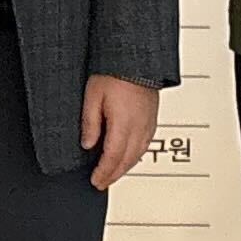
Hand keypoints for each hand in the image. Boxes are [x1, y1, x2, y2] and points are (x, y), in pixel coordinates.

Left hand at [82, 74, 159, 189]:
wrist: (136, 58)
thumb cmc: (114, 71)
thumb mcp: (93, 95)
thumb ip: (90, 122)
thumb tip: (87, 144)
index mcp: (124, 124)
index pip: (113, 158)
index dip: (104, 173)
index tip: (96, 181)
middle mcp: (140, 126)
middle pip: (127, 160)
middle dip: (114, 175)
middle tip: (102, 183)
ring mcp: (148, 122)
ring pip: (139, 154)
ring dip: (125, 167)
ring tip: (114, 173)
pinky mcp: (152, 117)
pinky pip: (145, 143)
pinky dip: (136, 155)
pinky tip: (130, 156)